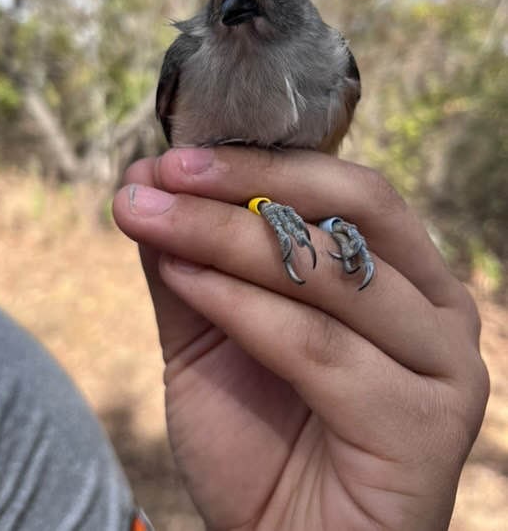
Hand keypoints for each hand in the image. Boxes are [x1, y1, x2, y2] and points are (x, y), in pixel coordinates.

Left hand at [113, 147, 488, 530]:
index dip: (260, 161)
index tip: (173, 155)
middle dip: (249, 183)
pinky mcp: (427, 428)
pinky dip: (240, 306)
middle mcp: (437, 308)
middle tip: (166, 172)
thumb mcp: (209, 333)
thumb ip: (191, 259)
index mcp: (401, 274)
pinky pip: (317, 347)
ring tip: (149, 219)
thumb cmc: (255, 437)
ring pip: (328, 272)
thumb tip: (149, 176)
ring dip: (224, 236)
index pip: (345, 188)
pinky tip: (182, 279)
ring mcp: (443, 365)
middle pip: (353, 208)